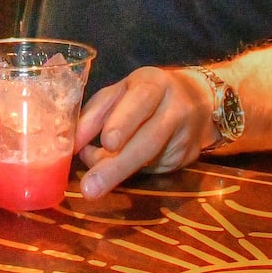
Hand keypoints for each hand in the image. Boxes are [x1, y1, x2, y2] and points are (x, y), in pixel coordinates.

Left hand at [73, 67, 211, 198]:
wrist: (198, 100)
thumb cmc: (145, 95)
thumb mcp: (120, 92)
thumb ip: (96, 114)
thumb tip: (73, 144)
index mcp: (155, 84)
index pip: (141, 100)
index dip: (124, 122)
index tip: (107, 143)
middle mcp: (176, 108)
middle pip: (149, 140)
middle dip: (117, 165)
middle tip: (90, 187)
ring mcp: (186, 135)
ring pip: (151, 159)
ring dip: (119, 174)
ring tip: (94, 188)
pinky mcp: (188, 157)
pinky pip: (155, 168)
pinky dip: (131, 172)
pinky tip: (117, 171)